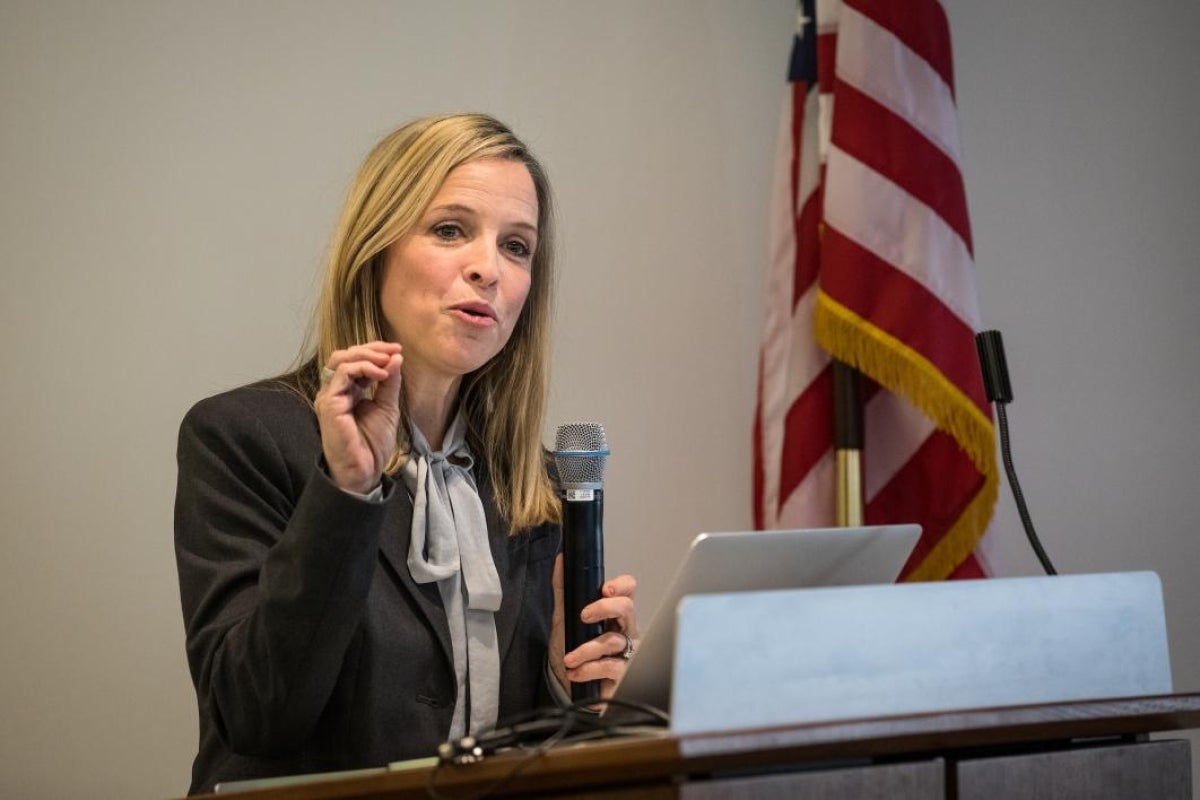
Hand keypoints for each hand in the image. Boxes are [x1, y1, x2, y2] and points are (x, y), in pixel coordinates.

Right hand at [314, 341, 403, 494]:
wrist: (365, 470)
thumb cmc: (373, 444)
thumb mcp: (387, 406)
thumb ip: (389, 382)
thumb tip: (396, 357)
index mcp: (348, 391)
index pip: (356, 361)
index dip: (376, 352)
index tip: (398, 350)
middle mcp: (335, 391)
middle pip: (345, 355)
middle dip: (371, 349)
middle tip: (394, 350)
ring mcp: (329, 396)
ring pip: (341, 360)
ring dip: (367, 355)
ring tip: (388, 361)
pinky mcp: (329, 403)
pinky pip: (343, 374)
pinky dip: (363, 368)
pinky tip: (381, 374)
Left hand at [550, 554, 638, 699]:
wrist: (569, 686)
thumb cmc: (574, 649)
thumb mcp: (564, 618)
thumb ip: (563, 590)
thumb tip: (560, 561)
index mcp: (614, 613)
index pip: (628, 590)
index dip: (621, 585)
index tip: (605, 589)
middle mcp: (625, 629)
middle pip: (627, 608)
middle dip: (605, 607)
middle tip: (583, 616)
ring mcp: (627, 652)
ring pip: (613, 641)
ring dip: (586, 649)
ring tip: (568, 659)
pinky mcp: (623, 673)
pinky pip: (610, 667)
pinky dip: (588, 669)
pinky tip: (575, 672)